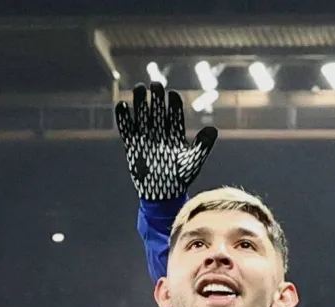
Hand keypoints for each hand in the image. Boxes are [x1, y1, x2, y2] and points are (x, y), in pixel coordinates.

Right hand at [115, 81, 217, 201]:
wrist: (162, 194)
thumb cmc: (180, 178)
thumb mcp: (193, 161)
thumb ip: (202, 146)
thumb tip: (212, 129)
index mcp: (175, 134)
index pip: (174, 114)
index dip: (173, 104)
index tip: (173, 94)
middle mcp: (160, 133)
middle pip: (158, 111)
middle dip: (157, 98)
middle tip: (155, 84)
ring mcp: (145, 138)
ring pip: (142, 116)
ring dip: (140, 102)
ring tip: (139, 88)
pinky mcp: (132, 146)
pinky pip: (127, 129)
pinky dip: (124, 118)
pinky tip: (121, 105)